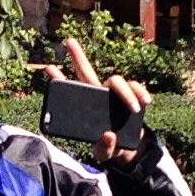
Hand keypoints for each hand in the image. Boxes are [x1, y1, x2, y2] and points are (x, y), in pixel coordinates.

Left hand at [43, 32, 150, 164]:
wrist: (129, 151)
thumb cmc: (110, 147)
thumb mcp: (104, 153)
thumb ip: (104, 148)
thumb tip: (109, 136)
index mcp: (86, 108)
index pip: (71, 90)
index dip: (60, 79)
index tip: (48, 68)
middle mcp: (99, 96)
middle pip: (87, 72)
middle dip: (78, 57)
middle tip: (69, 41)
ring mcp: (115, 95)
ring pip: (117, 81)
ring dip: (125, 92)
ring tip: (134, 107)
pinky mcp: (132, 97)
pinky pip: (136, 88)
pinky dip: (141, 93)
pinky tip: (146, 101)